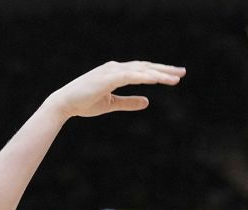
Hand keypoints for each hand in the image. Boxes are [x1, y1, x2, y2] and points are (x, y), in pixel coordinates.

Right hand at [46, 61, 185, 119]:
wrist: (65, 103)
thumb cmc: (85, 102)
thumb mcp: (112, 104)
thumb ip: (129, 102)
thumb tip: (147, 102)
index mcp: (117, 73)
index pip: (142, 70)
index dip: (159, 72)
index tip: (175, 76)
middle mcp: (115, 68)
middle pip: (145, 67)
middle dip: (165, 70)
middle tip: (182, 72)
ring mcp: (111, 71)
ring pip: (140, 70)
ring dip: (159, 73)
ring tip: (175, 79)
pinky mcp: (107, 78)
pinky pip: (129, 75)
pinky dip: (143, 76)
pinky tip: (156, 78)